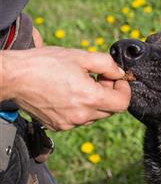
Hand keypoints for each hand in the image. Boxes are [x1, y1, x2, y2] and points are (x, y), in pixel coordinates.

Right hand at [1, 47, 130, 130]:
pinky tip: (71, 93)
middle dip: (110, 93)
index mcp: (90, 98)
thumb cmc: (45, 64)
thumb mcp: (81, 56)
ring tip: (83, 84)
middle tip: (100, 78)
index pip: (122, 104)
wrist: (14, 77)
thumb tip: (120, 73)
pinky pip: (79, 120)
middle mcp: (81, 116)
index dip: (124, 90)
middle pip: (110, 110)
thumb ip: (107, 64)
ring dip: (96, 101)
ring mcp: (69, 124)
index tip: (118, 80)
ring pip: (95, 116)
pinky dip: (82, 108)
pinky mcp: (58, 126)